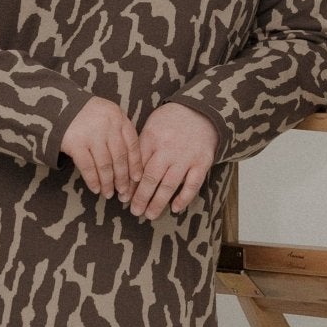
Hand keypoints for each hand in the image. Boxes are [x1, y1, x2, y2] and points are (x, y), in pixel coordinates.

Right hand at [58, 95, 143, 202]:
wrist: (58, 106)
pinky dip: (92, 180)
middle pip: (120, 157)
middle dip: (122, 178)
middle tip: (124, 192)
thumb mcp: (108, 115)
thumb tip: (132, 164)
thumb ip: (120, 132)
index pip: (133, 145)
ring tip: (109, 194)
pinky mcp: (76, 143)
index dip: (136, 164)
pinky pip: (87, 167)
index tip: (136, 179)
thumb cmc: (87, 114)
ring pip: (105, 165)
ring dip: (108, 182)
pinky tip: (95, 189)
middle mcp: (108, 125)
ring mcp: (92, 134)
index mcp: (119, 118)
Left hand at [127, 103, 218, 220]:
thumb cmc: (170, 121)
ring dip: (158, 202)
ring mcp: (186, 157)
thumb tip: (128, 175)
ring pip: (169, 184)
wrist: (201, 111)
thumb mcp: (151, 127)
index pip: (137, 166)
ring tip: (150, 215)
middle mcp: (168, 149)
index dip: (130, 184)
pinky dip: (184, 198)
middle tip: (134, 211)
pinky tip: (175, 208)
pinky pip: (192, 184)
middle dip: (141, 197)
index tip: (123, 198)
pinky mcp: (202, 162)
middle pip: (151, 178)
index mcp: (152, 139)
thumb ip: (141, 149)